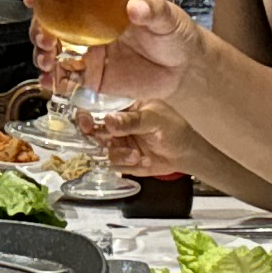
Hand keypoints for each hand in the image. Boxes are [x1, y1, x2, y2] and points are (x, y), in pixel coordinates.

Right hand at [24, 0, 193, 106]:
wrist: (184, 70)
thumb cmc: (176, 34)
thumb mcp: (168, 16)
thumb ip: (153, 9)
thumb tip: (135, 6)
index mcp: (103, 3)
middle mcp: (90, 25)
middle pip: (51, 22)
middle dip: (39, 28)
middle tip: (45, 38)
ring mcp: (89, 51)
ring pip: (53, 50)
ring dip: (42, 55)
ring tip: (46, 62)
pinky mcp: (93, 77)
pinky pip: (66, 78)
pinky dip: (53, 81)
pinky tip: (50, 83)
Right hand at [78, 98, 200, 182]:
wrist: (185, 154)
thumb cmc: (173, 130)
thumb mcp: (155, 120)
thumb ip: (132, 121)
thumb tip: (107, 120)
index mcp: (123, 108)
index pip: (97, 107)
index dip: (86, 114)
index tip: (86, 122)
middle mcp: (115, 125)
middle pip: (92, 130)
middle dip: (94, 137)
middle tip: (106, 140)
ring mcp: (118, 143)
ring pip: (102, 150)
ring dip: (119, 154)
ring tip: (137, 155)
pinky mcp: (122, 161)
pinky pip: (113, 164)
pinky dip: (127, 165)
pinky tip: (144, 161)